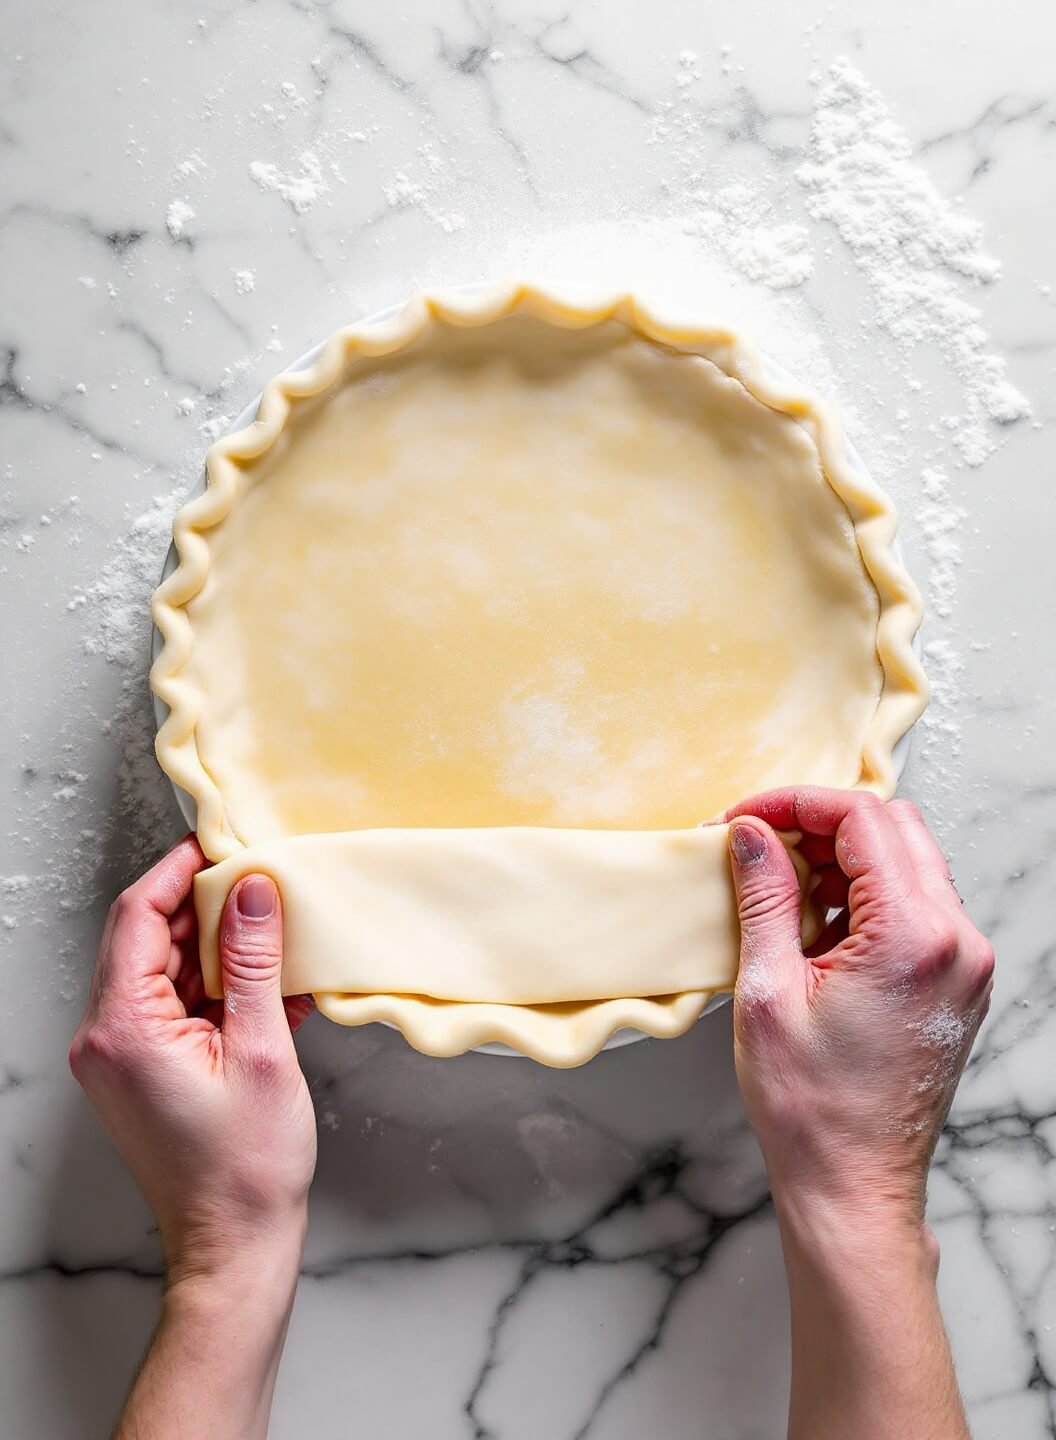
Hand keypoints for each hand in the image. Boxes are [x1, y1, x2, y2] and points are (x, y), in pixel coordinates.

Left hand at [70, 836, 316, 1286]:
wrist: (234, 1244)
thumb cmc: (244, 1168)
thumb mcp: (260, 1049)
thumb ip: (253, 962)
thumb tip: (254, 892)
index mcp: (121, 1028)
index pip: (136, 917)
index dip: (177, 871)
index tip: (218, 843)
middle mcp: (106, 1037)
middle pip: (147, 938)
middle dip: (202, 904)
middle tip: (256, 876)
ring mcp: (122, 1056)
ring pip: (164, 969)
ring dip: (215, 945)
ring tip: (271, 924)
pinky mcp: (145, 1070)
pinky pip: (176, 1004)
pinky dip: (217, 985)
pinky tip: (266, 978)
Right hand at [725, 787, 991, 1439]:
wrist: (855, 1184)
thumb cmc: (812, 1108)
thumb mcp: (767, 992)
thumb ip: (764, 896)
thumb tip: (750, 835)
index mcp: (913, 937)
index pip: (864, 819)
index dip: (795, 803)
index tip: (746, 819)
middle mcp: (956, 942)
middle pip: (895, 828)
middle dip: (820, 822)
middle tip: (760, 843)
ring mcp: (964, 963)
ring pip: (910, 861)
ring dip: (844, 858)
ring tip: (783, 889)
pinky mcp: (957, 981)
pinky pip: (918, 904)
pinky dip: (866, 894)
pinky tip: (817, 925)